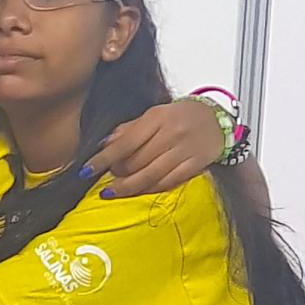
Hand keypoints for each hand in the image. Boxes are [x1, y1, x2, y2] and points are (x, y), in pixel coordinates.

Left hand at [89, 98, 223, 198]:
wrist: (218, 120)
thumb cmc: (182, 115)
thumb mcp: (155, 114)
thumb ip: (130, 129)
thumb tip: (104, 144)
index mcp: (158, 117)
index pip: (125, 142)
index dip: (103, 159)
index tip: (86, 170)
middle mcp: (172, 134)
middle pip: (135, 162)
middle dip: (117, 173)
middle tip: (108, 177)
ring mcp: (184, 151)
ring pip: (149, 176)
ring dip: (127, 187)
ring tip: (113, 190)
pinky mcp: (194, 166)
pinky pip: (166, 183)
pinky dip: (147, 189)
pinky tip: (136, 191)